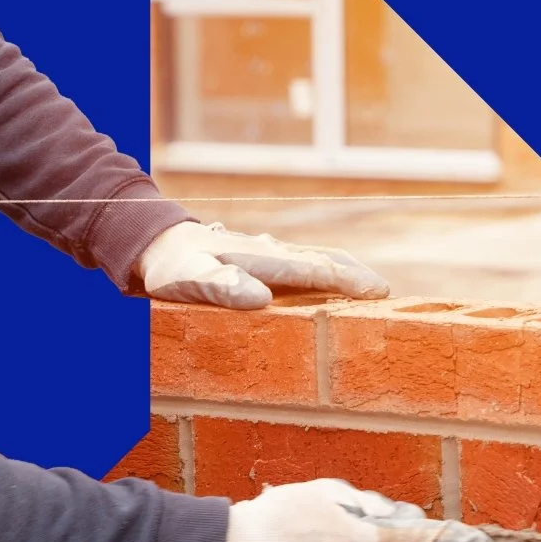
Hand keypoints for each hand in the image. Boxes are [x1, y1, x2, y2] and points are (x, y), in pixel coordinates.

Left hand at [134, 221, 388, 309]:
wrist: (155, 242)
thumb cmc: (171, 267)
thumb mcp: (190, 279)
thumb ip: (222, 288)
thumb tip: (261, 298)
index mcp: (261, 259)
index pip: (313, 270)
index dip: (347, 282)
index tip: (377, 292)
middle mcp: (270, 253)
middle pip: (322, 261)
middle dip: (355, 276)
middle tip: (386, 293)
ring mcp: (267, 253)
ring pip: (313, 260)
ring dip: (343, 271)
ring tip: (369, 287)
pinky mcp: (260, 257)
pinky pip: (299, 264)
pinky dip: (322, 270)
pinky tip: (327, 278)